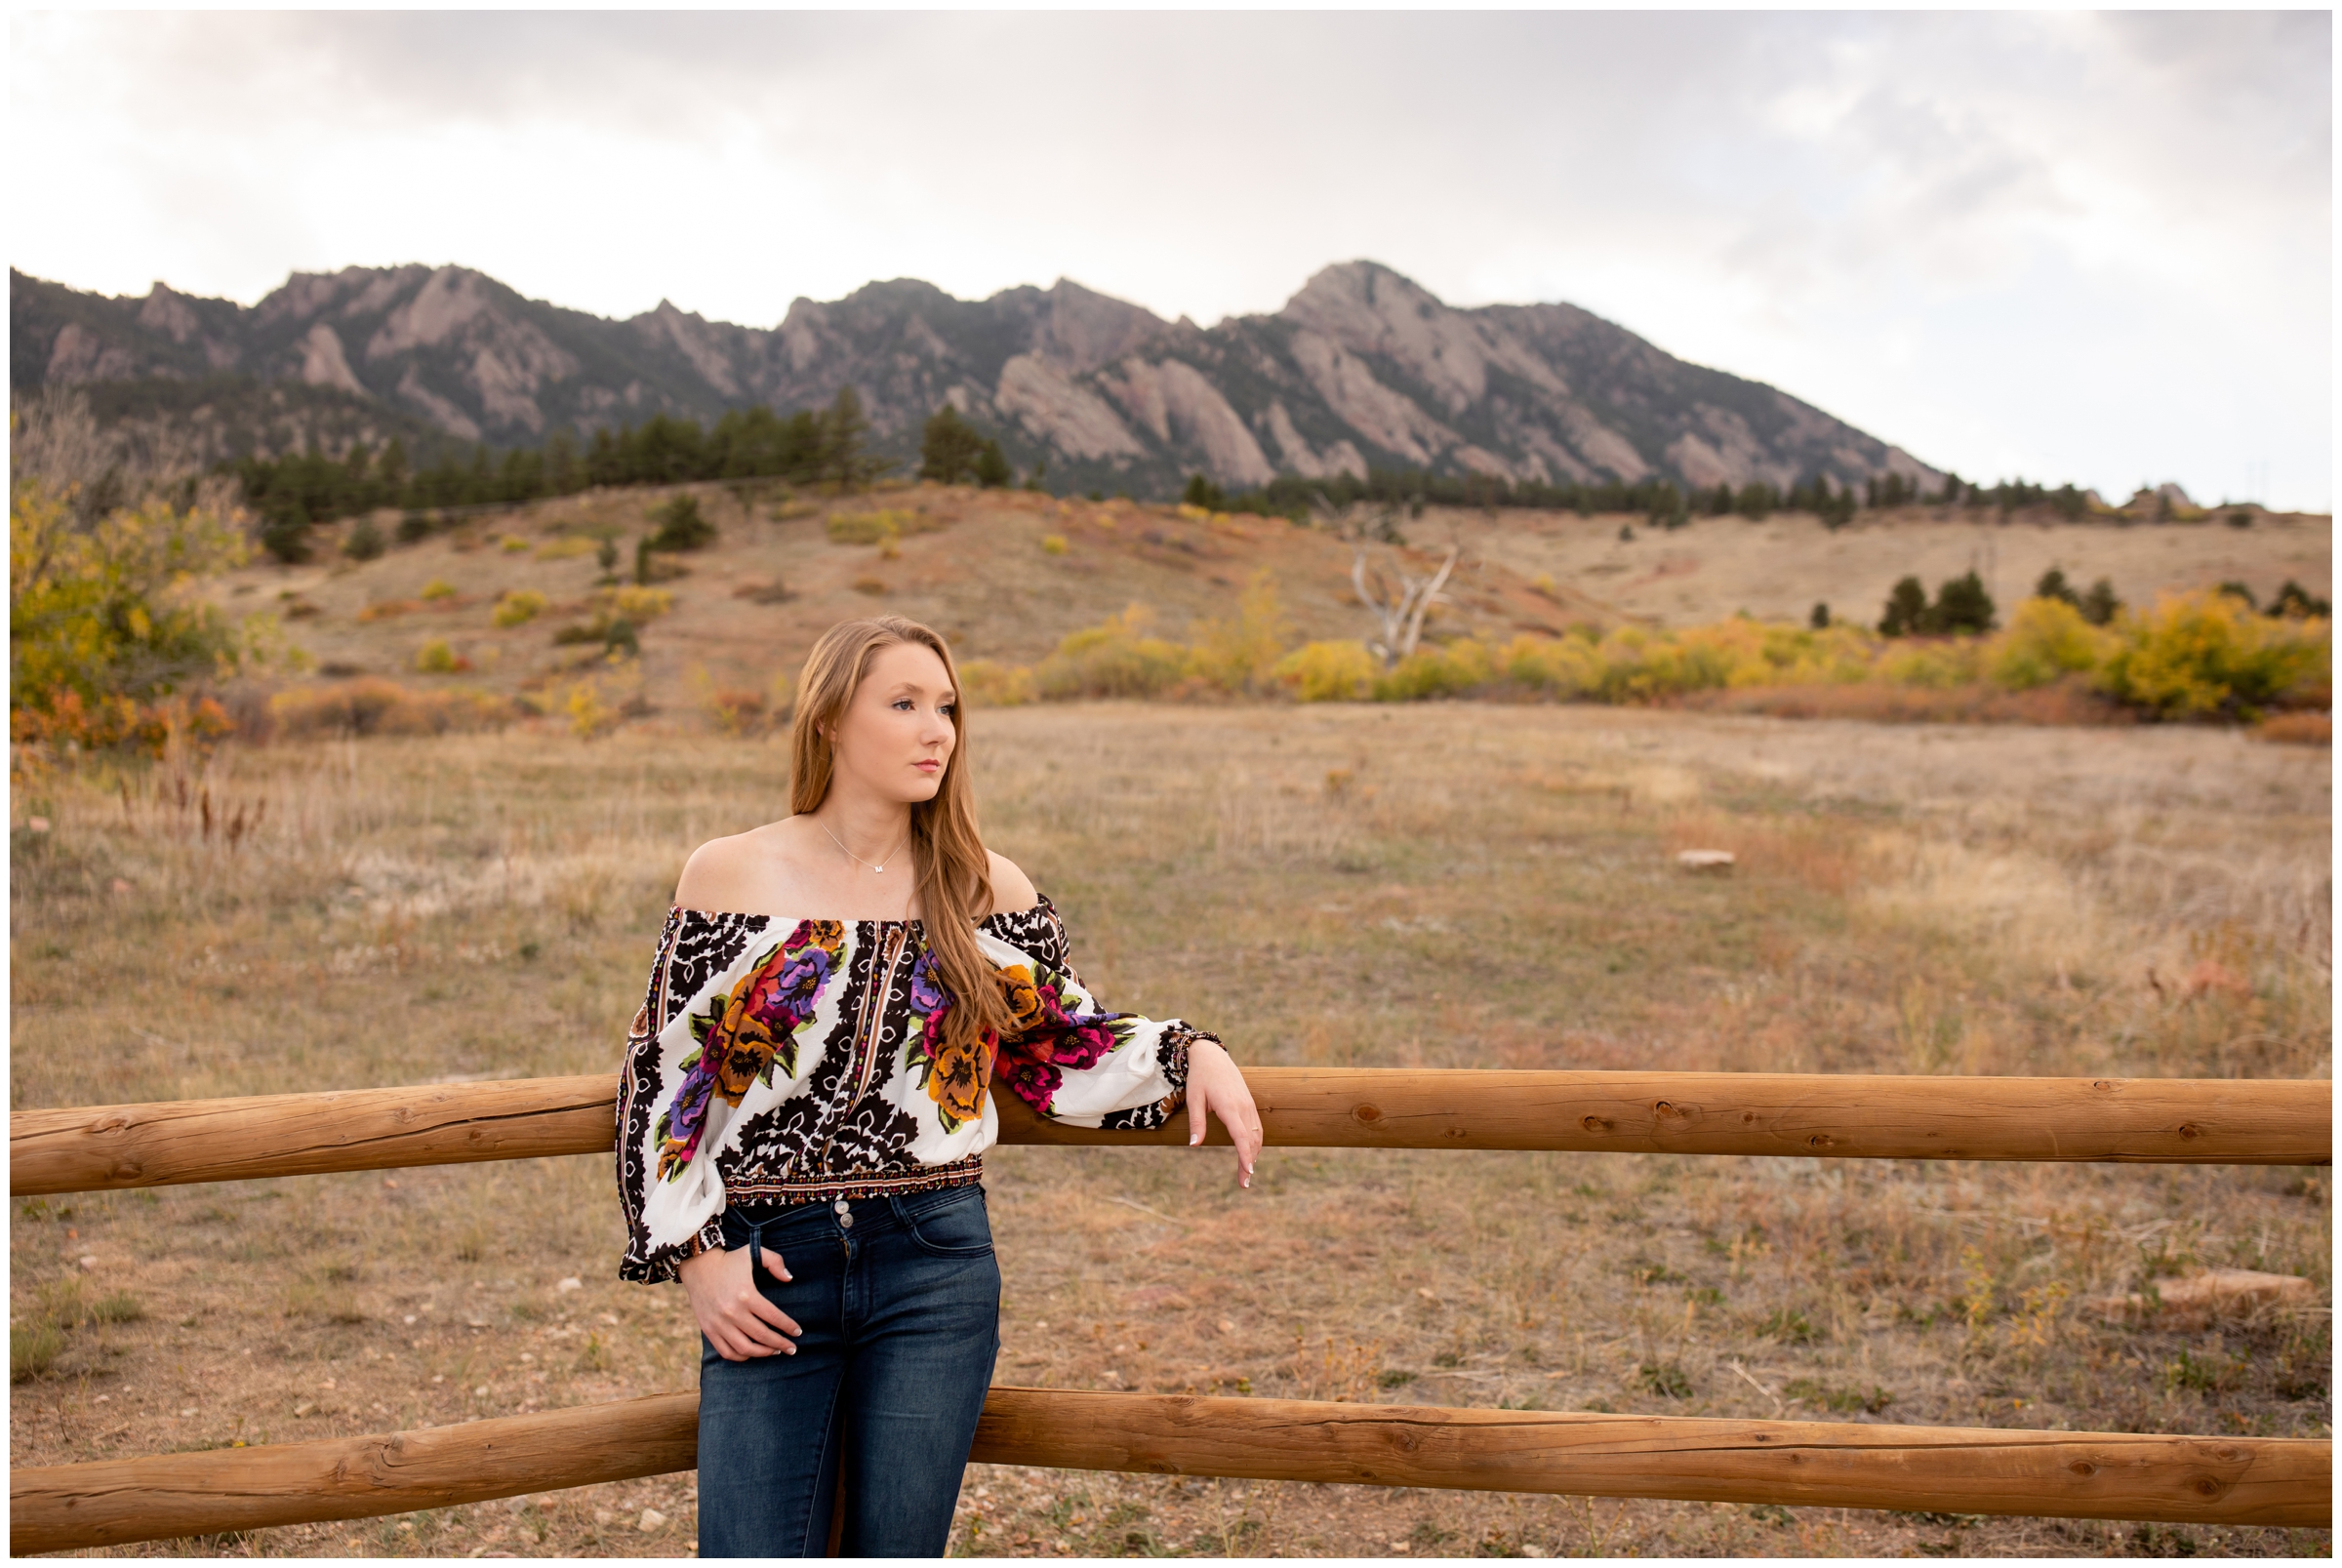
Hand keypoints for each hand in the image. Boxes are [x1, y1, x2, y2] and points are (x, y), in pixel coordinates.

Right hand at [678, 1243, 800, 1360]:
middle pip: (762, 1336)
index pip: (773, 1317)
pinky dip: (741, 1356)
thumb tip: (789, 1279)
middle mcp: (732, 1312)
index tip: (798, 1332)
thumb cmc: (729, 1260)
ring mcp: (719, 1323)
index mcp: (746, 1294)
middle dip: (781, 1344)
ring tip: (775, 1351)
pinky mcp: (708, 1329)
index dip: (788, 1326)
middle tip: (792, 1348)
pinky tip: (752, 1353)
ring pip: (745, 1348)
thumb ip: (775, 1262)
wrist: (697, 1265)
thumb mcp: (753, 1252)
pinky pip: (726, 1351)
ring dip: (763, 1353)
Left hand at [1186, 1039, 1263, 1187]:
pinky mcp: (1249, 1104)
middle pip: (1251, 1140)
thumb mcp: (1194, 1099)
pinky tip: (1250, 1153)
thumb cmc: (1200, 1078)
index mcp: (1230, 1106)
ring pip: (1256, 1135)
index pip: (1241, 1136)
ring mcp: (1249, 1105)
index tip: (1248, 1173)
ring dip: (1254, 1154)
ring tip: (1246, 1173)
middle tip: (1244, 1184)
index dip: (1245, 1156)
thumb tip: (1194, 1145)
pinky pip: (1256, 1127)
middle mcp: (1243, 1107)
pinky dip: (1255, 1142)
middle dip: (1249, 1163)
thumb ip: (1197, 1123)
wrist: (1212, 1056)